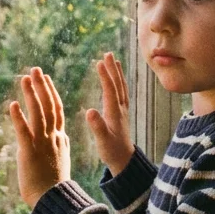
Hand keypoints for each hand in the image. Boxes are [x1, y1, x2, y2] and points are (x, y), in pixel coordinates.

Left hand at [10, 66, 70, 207]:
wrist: (54, 203)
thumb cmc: (56, 188)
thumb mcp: (61, 161)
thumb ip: (60, 147)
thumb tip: (62, 139)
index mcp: (60, 139)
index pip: (57, 110)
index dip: (51, 93)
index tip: (46, 79)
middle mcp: (52, 137)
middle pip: (49, 106)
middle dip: (42, 86)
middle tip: (35, 69)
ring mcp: (42, 143)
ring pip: (38, 113)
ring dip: (31, 94)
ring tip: (25, 78)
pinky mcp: (29, 152)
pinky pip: (24, 131)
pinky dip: (18, 117)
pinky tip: (13, 104)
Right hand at [86, 53, 133, 175]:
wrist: (124, 160)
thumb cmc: (112, 151)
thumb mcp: (102, 141)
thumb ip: (97, 126)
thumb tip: (89, 111)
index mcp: (114, 113)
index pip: (110, 90)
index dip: (105, 76)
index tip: (100, 62)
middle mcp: (120, 109)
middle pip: (117, 84)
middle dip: (112, 69)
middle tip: (108, 53)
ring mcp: (122, 110)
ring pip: (121, 87)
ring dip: (117, 72)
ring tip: (114, 59)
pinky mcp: (121, 113)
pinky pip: (121, 92)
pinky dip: (119, 81)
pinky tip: (116, 78)